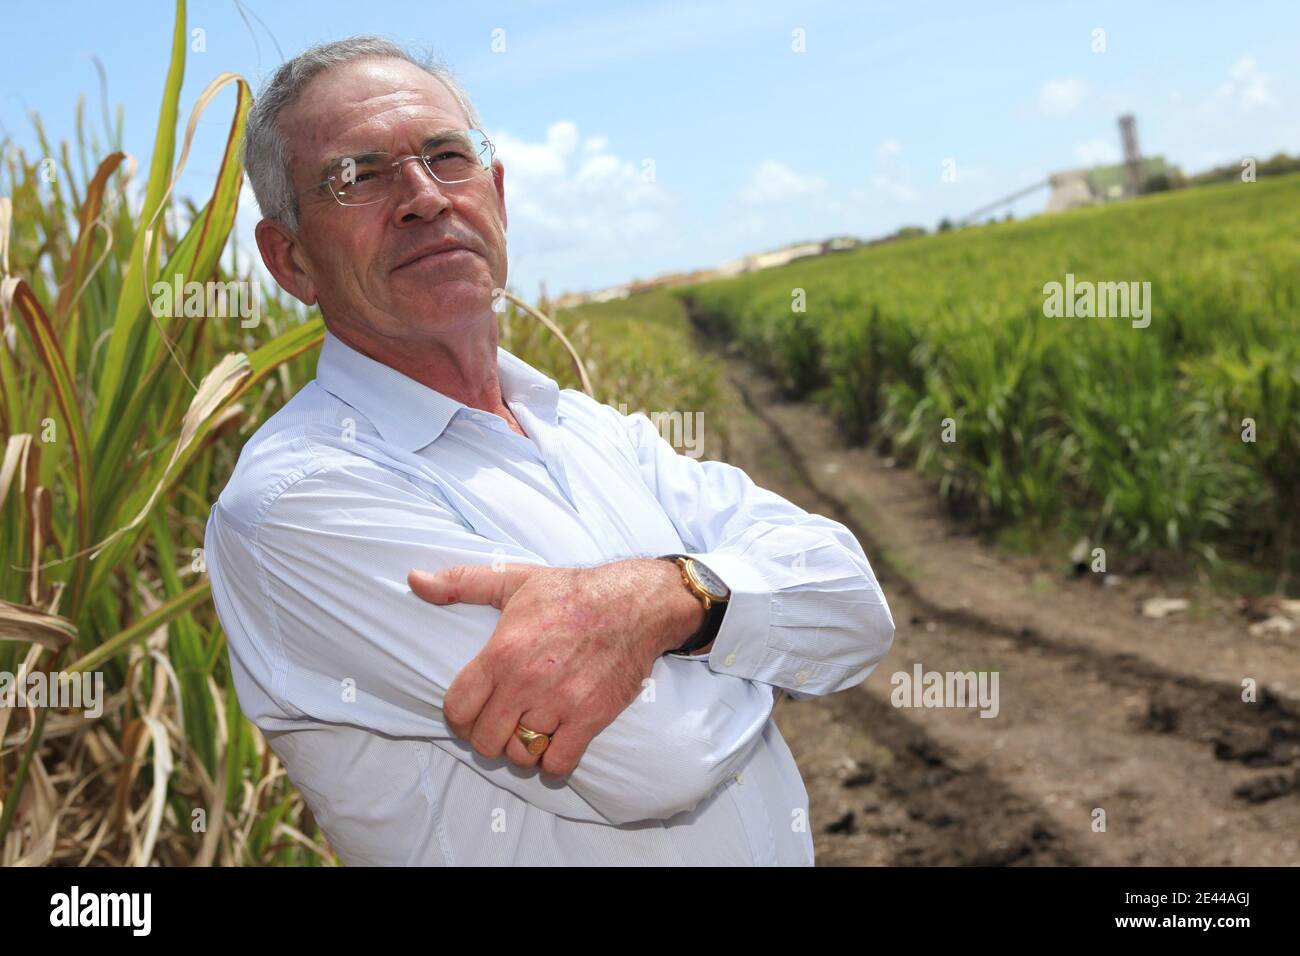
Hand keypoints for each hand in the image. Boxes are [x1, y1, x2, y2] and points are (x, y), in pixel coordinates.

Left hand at [407, 558, 704, 776]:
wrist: (634, 604)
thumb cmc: (571, 592)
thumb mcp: (513, 580)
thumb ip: (462, 583)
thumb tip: (415, 581)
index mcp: (502, 652)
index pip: (457, 708)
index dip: (458, 717)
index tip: (470, 713)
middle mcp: (526, 682)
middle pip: (484, 739)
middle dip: (486, 737)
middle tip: (499, 725)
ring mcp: (559, 704)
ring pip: (519, 754)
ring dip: (519, 750)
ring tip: (526, 734)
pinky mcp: (590, 719)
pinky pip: (557, 764)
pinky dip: (551, 764)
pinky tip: (554, 746)